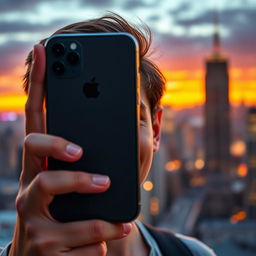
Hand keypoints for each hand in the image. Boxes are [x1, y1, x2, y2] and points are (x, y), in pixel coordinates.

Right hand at [8, 44, 130, 255]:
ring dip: (87, 198)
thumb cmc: (81, 213)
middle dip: (57, 143)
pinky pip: (77, 237)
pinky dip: (101, 234)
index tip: (45, 50)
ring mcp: (31, 217)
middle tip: (82, 152)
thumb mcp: (95, 182)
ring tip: (115, 208)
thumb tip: (140, 114)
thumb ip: (112, 151)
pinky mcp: (43, 247)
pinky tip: (113, 235)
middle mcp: (30, 184)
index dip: (39, 83)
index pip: (38, 118)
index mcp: (45, 165)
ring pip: (51, 191)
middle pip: (33, 146)